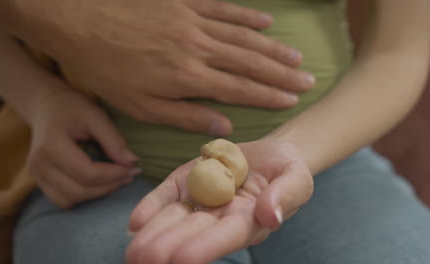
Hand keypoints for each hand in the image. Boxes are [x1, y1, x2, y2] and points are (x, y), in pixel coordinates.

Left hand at [0, 0, 313, 136]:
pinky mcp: (184, 3)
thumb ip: (184, 115)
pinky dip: (247, 16)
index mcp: (189, 77)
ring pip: (243, 36)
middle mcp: (199, 48)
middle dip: (282, 74)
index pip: (240, 88)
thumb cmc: (106, 68)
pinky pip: (224, 9)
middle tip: (307, 80)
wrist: (78, 20)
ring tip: (296, 57)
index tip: (292, 100)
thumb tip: (222, 124)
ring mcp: (193, 22)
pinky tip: (265, 22)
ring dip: (272, 48)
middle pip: (250, 62)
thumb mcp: (140, 105)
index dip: (269, 95)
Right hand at [26, 89, 140, 208]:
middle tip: (129, 175)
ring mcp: (35, 174)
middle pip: (78, 191)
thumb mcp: (96, 117)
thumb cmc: (73, 108)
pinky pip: (62, 200)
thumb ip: (114, 141)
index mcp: (52, 144)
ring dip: (96, 194)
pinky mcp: (38, 181)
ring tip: (115, 180)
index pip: (87, 173)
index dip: (114, 175)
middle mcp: (39, 163)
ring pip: (69, 200)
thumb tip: (133, 163)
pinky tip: (97, 183)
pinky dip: (82, 197)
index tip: (133, 168)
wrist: (46, 107)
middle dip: (109, 187)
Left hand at [126, 139, 312, 263]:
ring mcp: (201, 199)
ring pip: (175, 219)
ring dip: (153, 235)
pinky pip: (167, 196)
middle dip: (168, 247)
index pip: (226, 236)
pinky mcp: (187, 183)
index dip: (206, 247)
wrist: (269, 154)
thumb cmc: (286, 170)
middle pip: (193, 233)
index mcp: (248, 220)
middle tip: (144, 260)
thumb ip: (286, 194)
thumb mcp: (296, 178)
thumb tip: (272, 216)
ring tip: (133, 252)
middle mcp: (220, 216)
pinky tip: (135, 223)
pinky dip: (150, 208)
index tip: (183, 258)